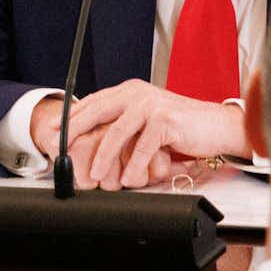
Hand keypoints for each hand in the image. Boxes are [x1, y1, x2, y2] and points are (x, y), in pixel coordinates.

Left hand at [61, 80, 246, 189]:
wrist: (218, 127)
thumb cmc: (182, 127)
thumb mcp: (147, 121)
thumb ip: (124, 124)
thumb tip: (92, 140)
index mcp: (129, 91)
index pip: (93, 103)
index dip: (71, 118)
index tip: (52, 133)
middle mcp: (137, 94)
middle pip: (97, 112)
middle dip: (75, 133)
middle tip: (59, 151)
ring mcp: (151, 105)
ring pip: (117, 133)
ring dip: (103, 157)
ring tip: (94, 175)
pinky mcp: (166, 120)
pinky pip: (143, 147)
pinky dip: (134, 166)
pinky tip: (127, 179)